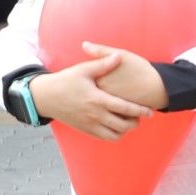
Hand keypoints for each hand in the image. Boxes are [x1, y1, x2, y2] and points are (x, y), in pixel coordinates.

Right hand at [30, 47, 155, 139]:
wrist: (45, 97)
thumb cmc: (65, 81)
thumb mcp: (83, 70)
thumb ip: (103, 64)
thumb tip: (119, 56)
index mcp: (98, 100)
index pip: (125, 108)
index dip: (140, 111)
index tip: (150, 111)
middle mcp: (95, 115)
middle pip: (124, 125)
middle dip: (135, 122)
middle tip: (139, 115)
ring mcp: (90, 125)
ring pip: (115, 135)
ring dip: (125, 130)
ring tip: (128, 120)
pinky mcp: (85, 130)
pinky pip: (105, 137)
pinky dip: (114, 134)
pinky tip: (116, 124)